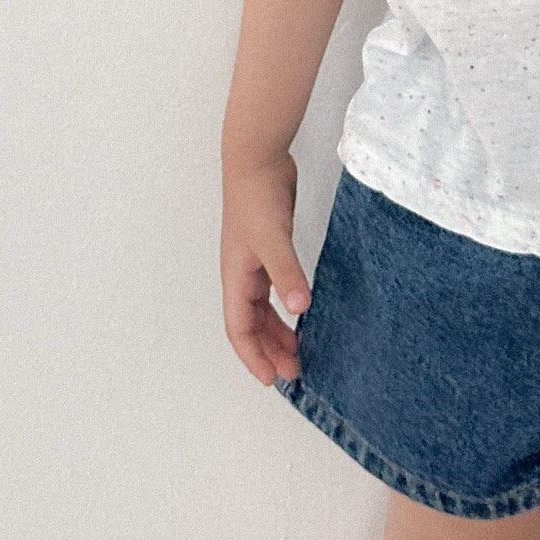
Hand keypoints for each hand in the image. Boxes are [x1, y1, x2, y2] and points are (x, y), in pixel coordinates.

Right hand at [220, 153, 310, 384]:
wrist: (257, 159)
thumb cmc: (256, 197)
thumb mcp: (273, 239)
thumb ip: (287, 273)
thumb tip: (300, 309)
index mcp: (236, 278)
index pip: (240, 330)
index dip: (254, 357)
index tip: (273, 379)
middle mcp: (242, 274)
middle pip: (251, 324)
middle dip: (269, 350)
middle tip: (296, 371)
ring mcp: (255, 261)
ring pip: (263, 308)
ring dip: (278, 331)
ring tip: (301, 349)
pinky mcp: (271, 248)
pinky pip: (274, 289)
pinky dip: (286, 305)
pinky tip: (303, 309)